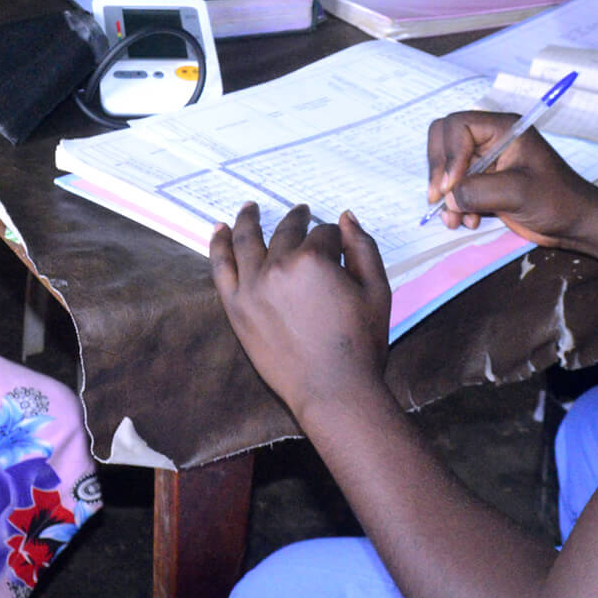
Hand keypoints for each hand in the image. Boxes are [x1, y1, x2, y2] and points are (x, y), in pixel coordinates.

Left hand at [209, 203, 392, 425]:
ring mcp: (252, 287)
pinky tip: (221, 229)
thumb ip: (364, 248)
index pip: (324, 234)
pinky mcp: (236, 307)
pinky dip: (219, 244)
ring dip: (250, 218)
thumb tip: (346, 217)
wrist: (333, 390)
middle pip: (287, 232)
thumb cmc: (360, 344)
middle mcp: (279, 268)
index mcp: (314, 261)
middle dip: (298, 220)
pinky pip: (221, 267)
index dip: (334, 237)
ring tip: (251, 207)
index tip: (338, 243)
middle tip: (301, 212)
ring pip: (248, 240)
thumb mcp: (378, 291)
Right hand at [426, 110, 597, 246]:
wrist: (575, 223)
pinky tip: (467, 221)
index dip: (449, 156)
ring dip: (446, 195)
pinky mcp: (485, 182)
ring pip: (447, 168)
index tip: (451, 186)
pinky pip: (457, 188)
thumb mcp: (517, 192)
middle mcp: (491, 139)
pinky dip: (455, 205)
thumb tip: (449, 197)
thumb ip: (478, 190)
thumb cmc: (556, 200)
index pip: (457, 127)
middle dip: (439, 172)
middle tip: (439, 198)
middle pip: (444, 141)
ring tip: (455, 220)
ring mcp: (487, 161)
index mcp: (503, 128)